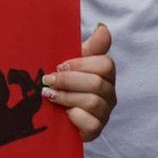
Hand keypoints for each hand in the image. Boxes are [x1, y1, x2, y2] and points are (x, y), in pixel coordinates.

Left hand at [42, 23, 115, 141]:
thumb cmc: (62, 85)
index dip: (81, 64)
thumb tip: (103, 26)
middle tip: (48, 80)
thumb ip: (88, 47)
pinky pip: (90, 123)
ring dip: (66, 97)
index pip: (106, 64)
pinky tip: (62, 114)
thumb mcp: (70, 63)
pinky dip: (74, 117)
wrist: (51, 114)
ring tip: (49, 95)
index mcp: (105, 74)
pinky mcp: (96, 131)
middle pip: (97, 83)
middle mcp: (109, 94)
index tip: (60, 65)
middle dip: (68, 80)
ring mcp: (104, 113)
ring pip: (93, 102)